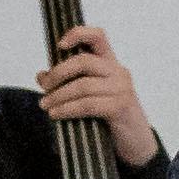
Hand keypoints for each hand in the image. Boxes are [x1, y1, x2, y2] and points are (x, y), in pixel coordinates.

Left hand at [40, 25, 158, 169]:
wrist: (136, 144)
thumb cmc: (112, 117)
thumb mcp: (90, 95)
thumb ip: (69, 83)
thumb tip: (42, 75)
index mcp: (111, 64)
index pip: (98, 37)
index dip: (78, 34)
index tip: (60, 45)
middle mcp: (118, 72)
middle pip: (84, 61)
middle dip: (58, 73)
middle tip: (44, 87)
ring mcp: (121, 89)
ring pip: (82, 85)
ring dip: (58, 96)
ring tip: (46, 105)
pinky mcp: (120, 107)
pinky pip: (87, 105)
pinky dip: (67, 109)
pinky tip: (56, 114)